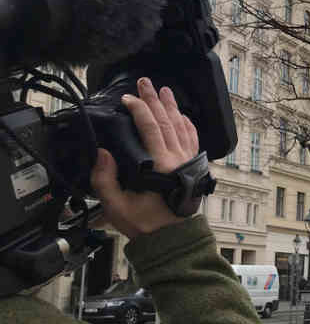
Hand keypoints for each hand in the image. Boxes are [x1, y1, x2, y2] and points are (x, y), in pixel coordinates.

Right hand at [91, 77, 200, 238]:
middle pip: (167, 121)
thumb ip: (105, 179)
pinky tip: (183, 117)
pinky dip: (188, 126)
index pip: (151, 127)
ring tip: (165, 91)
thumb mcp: (117, 205)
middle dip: (154, 100)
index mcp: (161, 165)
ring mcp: (188, 162)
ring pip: (182, 127)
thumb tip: (102, 152)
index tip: (126, 98)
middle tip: (145, 82)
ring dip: (172, 108)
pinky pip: (192, 141)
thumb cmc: (146, 224)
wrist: (173, 240)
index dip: (138, 109)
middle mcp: (178, 159)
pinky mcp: (193, 168)